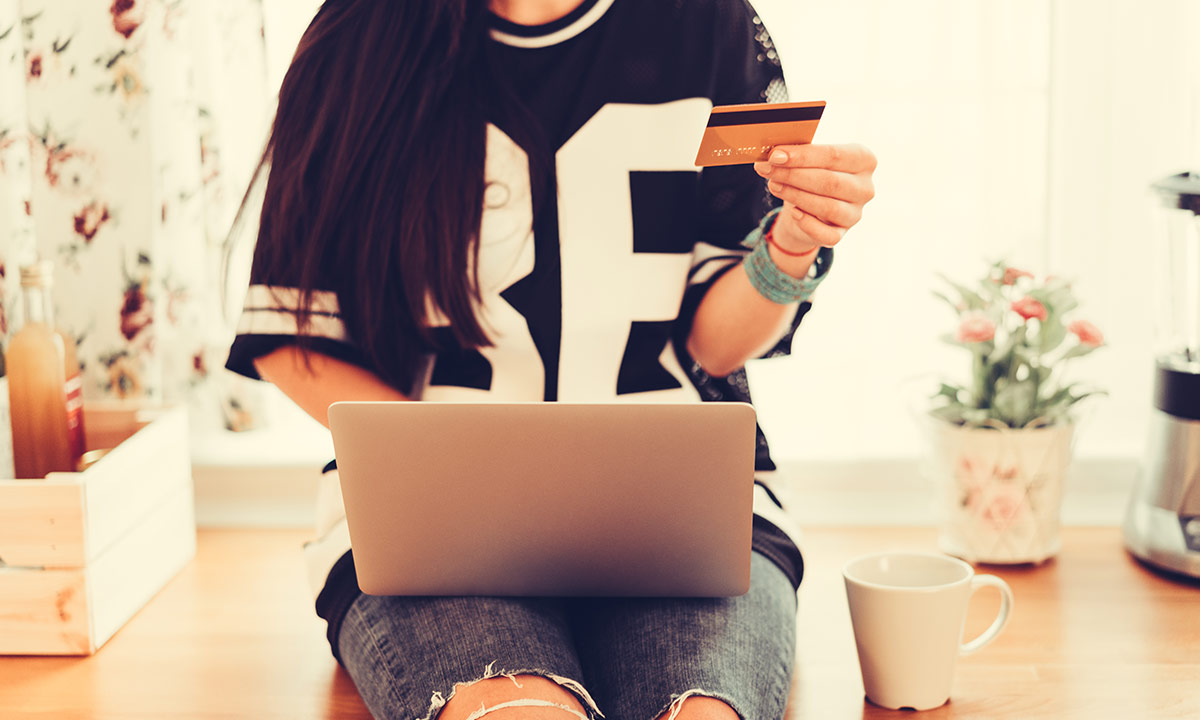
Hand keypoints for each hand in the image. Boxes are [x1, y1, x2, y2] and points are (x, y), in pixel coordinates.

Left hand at [753, 143, 876, 252]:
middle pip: (830, 182)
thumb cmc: (811, 174)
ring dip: (796, 196)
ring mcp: (856, 213)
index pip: (833, 156)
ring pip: (828, 207)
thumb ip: (798, 155)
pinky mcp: (843, 234)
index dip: (802, 156)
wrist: (809, 207)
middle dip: (794, 175)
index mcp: (864, 159)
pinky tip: (794, 213)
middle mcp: (865, 187)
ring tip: (774, 185)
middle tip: (767, 169)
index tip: (776, 155)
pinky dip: (808, 224)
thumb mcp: (808, 160)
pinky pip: (827, 235)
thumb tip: (775, 156)